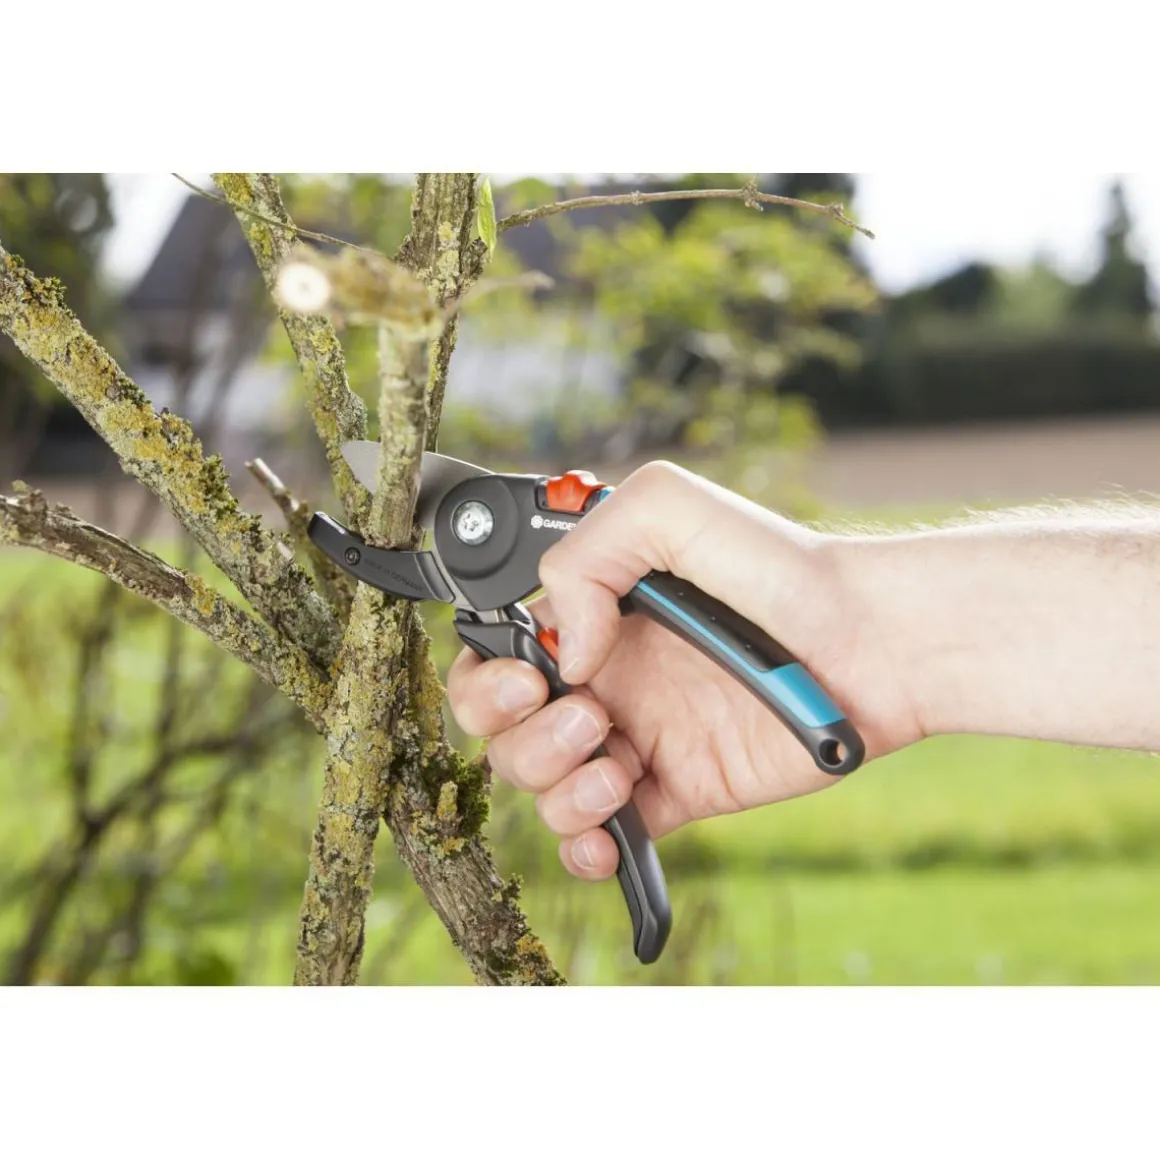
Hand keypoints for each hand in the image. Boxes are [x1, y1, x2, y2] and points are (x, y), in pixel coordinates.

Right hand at [447, 461, 922, 880]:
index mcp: (591, 617)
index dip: (490, 679)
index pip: (496, 656)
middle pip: (504, 731)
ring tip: (617, 764)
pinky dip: (587, 851)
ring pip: (544, 787)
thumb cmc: (783, 567)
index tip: (534, 678)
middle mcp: (606, 679)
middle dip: (519, 736)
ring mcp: (639, 738)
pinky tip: (607, 836)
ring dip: (556, 789)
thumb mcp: (671, 508)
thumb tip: (563, 648)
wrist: (872, 642)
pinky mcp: (678, 790)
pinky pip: (606, 837)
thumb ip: (587, 554)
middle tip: (588, 717)